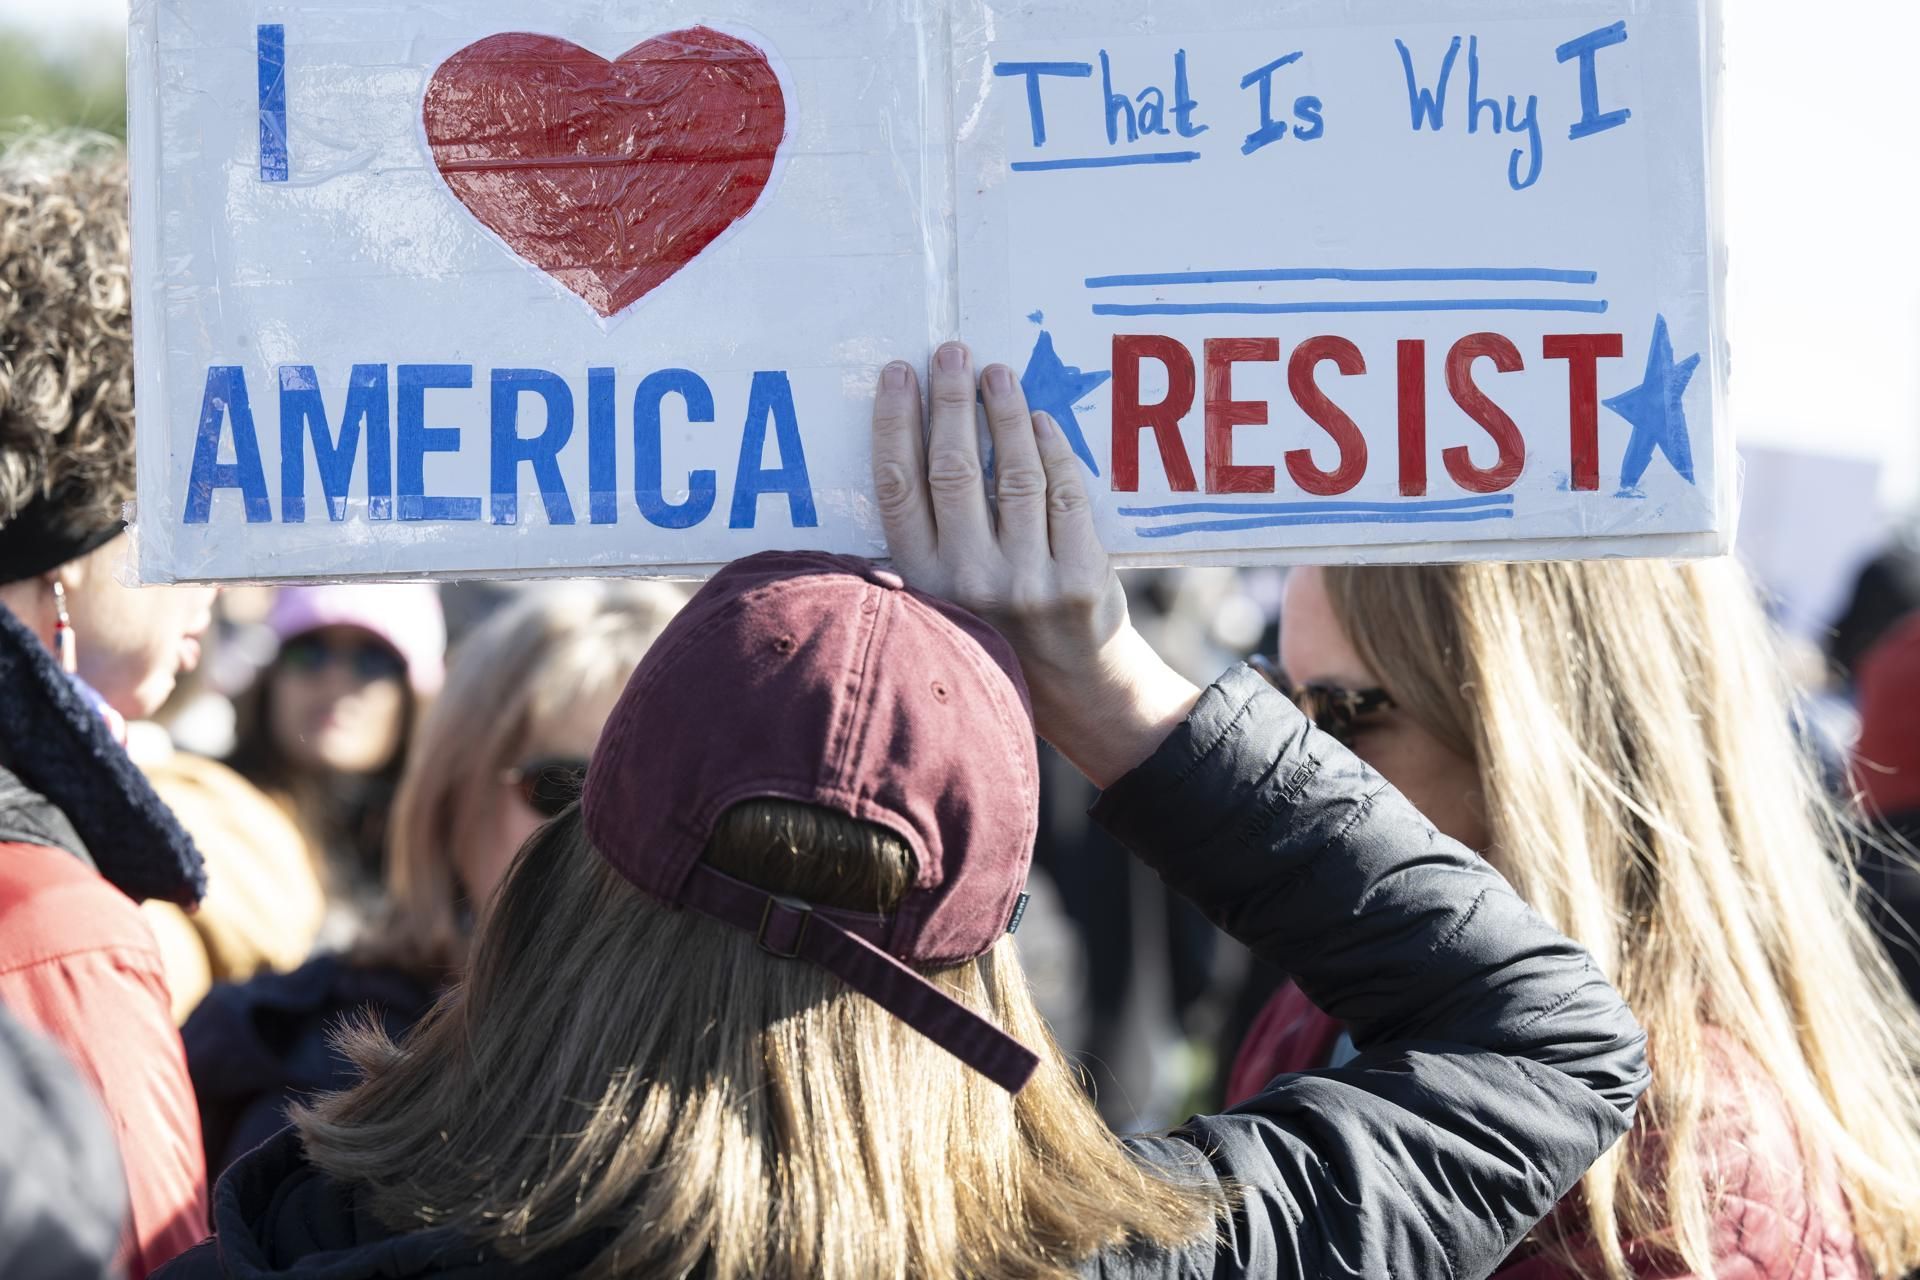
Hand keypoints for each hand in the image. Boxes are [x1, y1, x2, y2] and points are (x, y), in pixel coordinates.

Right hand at [870, 341, 1198, 787]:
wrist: (1072, 688)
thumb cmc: (997, 627)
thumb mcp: (942, 594)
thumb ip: (928, 536)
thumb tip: (917, 437)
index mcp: (922, 580)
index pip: (898, 486)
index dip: (896, 422)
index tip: (899, 373)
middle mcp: (968, 580)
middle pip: (953, 468)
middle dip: (949, 401)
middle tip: (950, 352)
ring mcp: (1027, 579)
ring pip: (1013, 473)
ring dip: (1003, 412)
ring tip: (997, 374)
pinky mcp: (1079, 577)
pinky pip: (1065, 494)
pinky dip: (1052, 450)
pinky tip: (1039, 420)